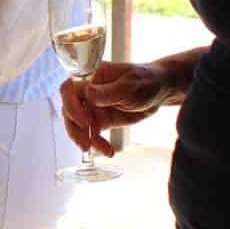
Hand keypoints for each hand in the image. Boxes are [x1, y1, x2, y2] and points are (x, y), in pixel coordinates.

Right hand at [60, 58, 179, 156]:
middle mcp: (87, 92)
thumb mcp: (128, 86)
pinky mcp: (101, 120)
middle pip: (69, 109)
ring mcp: (93, 107)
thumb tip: (87, 93)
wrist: (160, 91)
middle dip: (74, 127)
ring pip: (78, 125)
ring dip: (83, 138)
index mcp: (91, 77)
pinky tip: (108, 151)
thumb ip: (108, 92)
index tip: (84, 120)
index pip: (69, 89)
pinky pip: (92, 134)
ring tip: (92, 149)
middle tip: (84, 142)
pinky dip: (98, 144)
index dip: (71, 105)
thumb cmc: (144, 80)